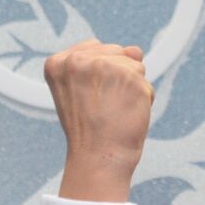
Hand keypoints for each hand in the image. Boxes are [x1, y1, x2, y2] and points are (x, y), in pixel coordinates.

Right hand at [44, 40, 153, 201]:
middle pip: (117, 53)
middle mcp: (78, 60)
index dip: (102, 75)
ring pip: (134, 65)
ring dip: (133, 88)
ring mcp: (104, 66)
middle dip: (119, 78)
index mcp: (58, 62)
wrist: (98, 157)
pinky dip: (144, 99)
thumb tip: (135, 50)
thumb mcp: (84, 89)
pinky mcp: (128, 77)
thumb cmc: (91, 128)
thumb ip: (103, 62)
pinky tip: (127, 114)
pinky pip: (146, 82)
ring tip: (114, 110)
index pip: (96, 48)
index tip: (90, 98)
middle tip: (103, 106)